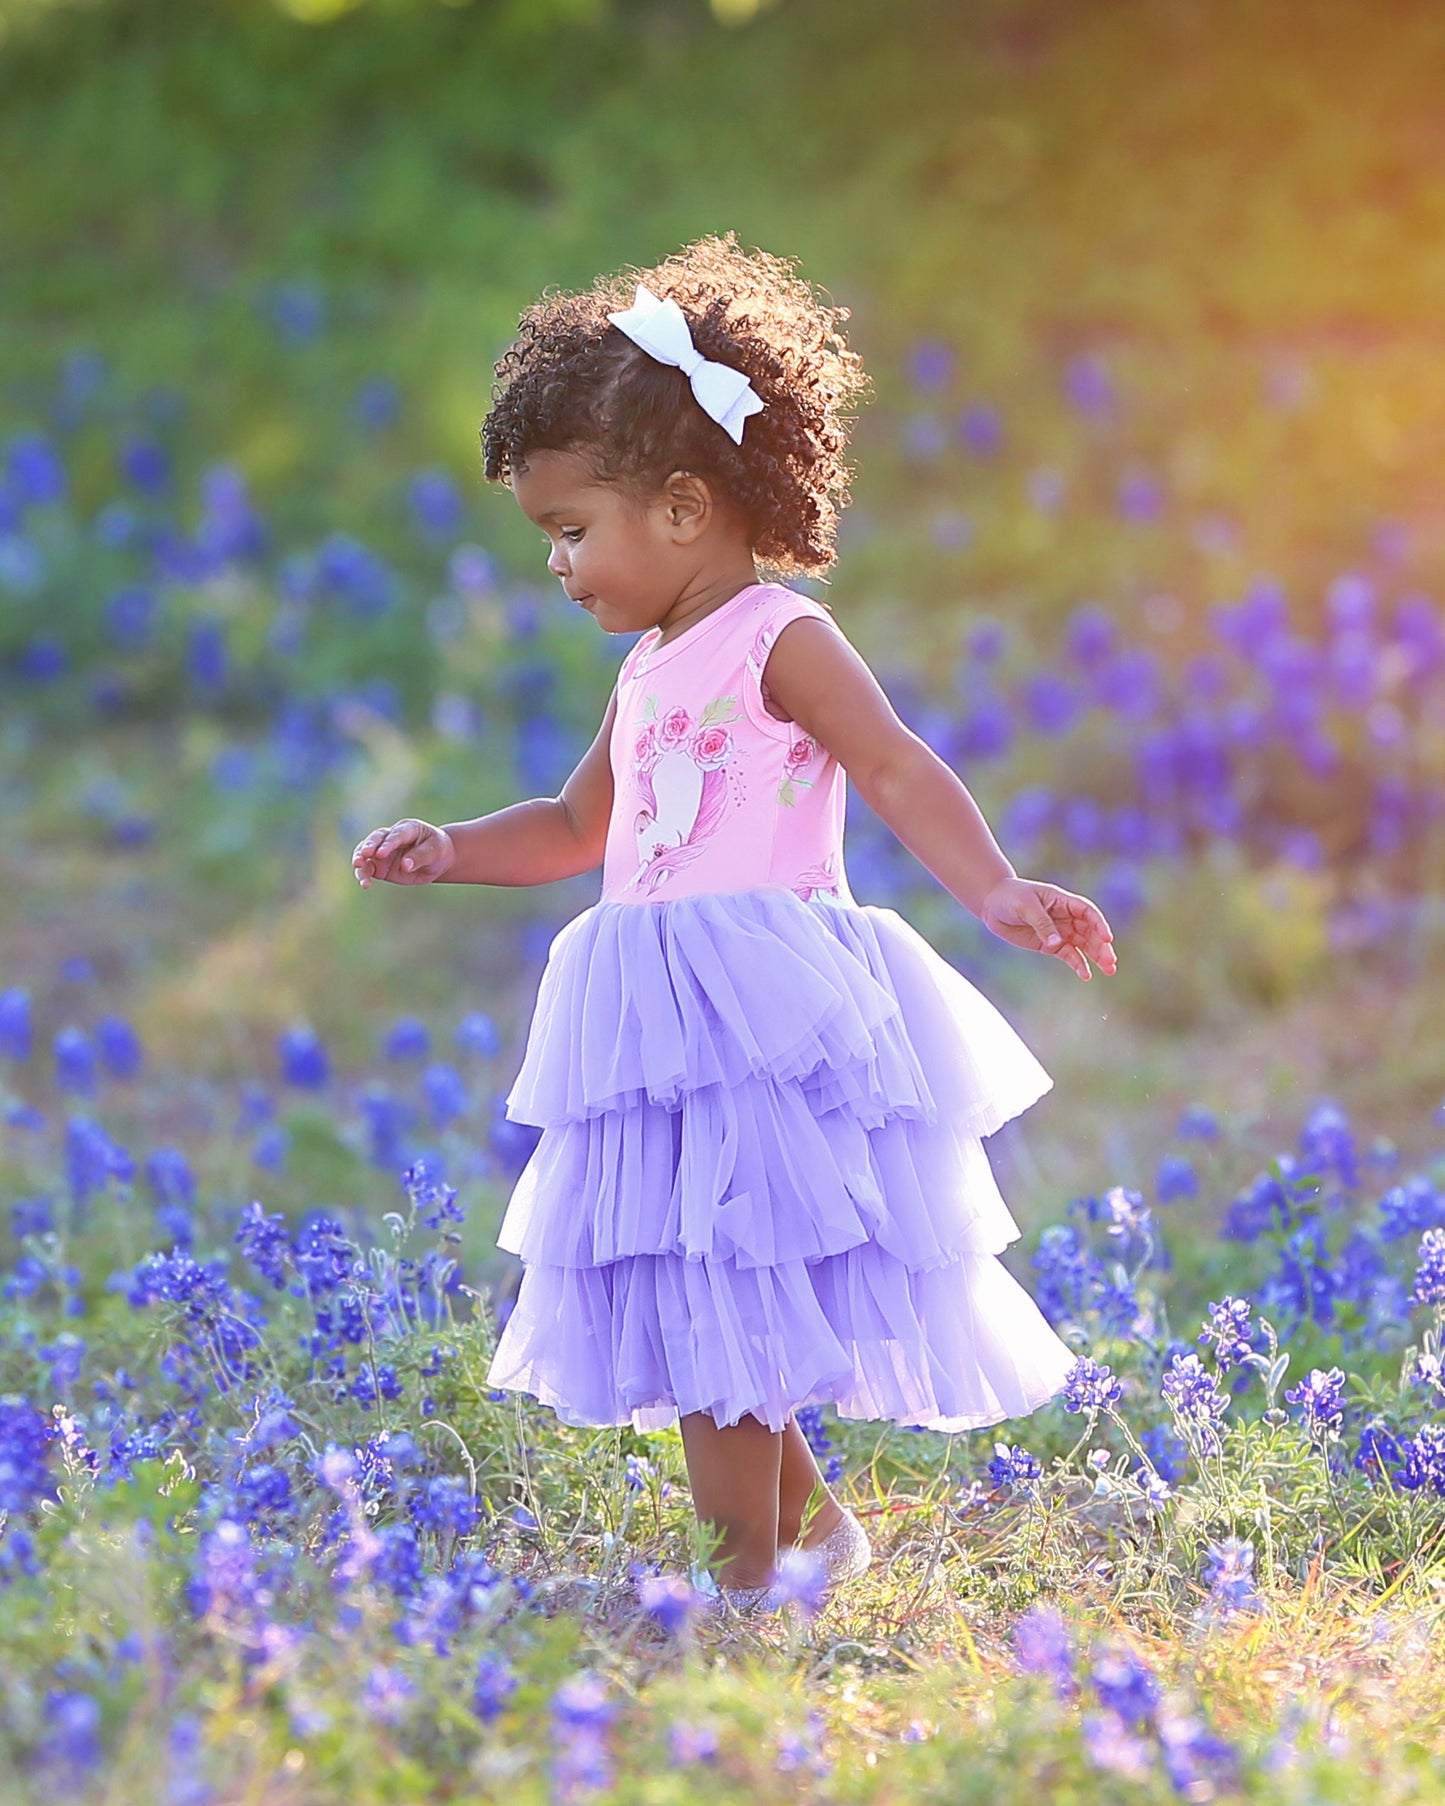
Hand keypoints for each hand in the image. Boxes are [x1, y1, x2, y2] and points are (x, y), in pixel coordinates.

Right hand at [353, 819, 455, 887]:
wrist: (436, 860)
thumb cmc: (437, 850)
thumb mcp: (435, 852)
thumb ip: (420, 857)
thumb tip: (405, 865)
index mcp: (408, 828)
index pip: (396, 834)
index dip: (388, 843)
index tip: (381, 853)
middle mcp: (391, 837)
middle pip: (376, 838)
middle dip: (368, 846)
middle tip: (364, 854)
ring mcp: (383, 851)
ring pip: (366, 853)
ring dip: (360, 860)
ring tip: (358, 868)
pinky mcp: (378, 865)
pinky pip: (367, 869)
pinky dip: (363, 875)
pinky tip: (365, 884)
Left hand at [980, 876, 1117, 980]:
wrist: (992, 905)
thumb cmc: (1009, 897)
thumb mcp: (1026, 907)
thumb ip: (1043, 925)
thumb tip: (1057, 944)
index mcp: (1062, 901)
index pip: (1087, 912)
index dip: (1099, 924)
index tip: (1107, 938)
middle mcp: (1065, 916)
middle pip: (1089, 931)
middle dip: (1101, 947)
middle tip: (1111, 962)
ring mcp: (1058, 931)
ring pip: (1083, 945)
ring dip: (1095, 957)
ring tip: (1109, 970)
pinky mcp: (1049, 945)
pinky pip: (1068, 954)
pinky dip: (1078, 964)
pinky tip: (1086, 975)